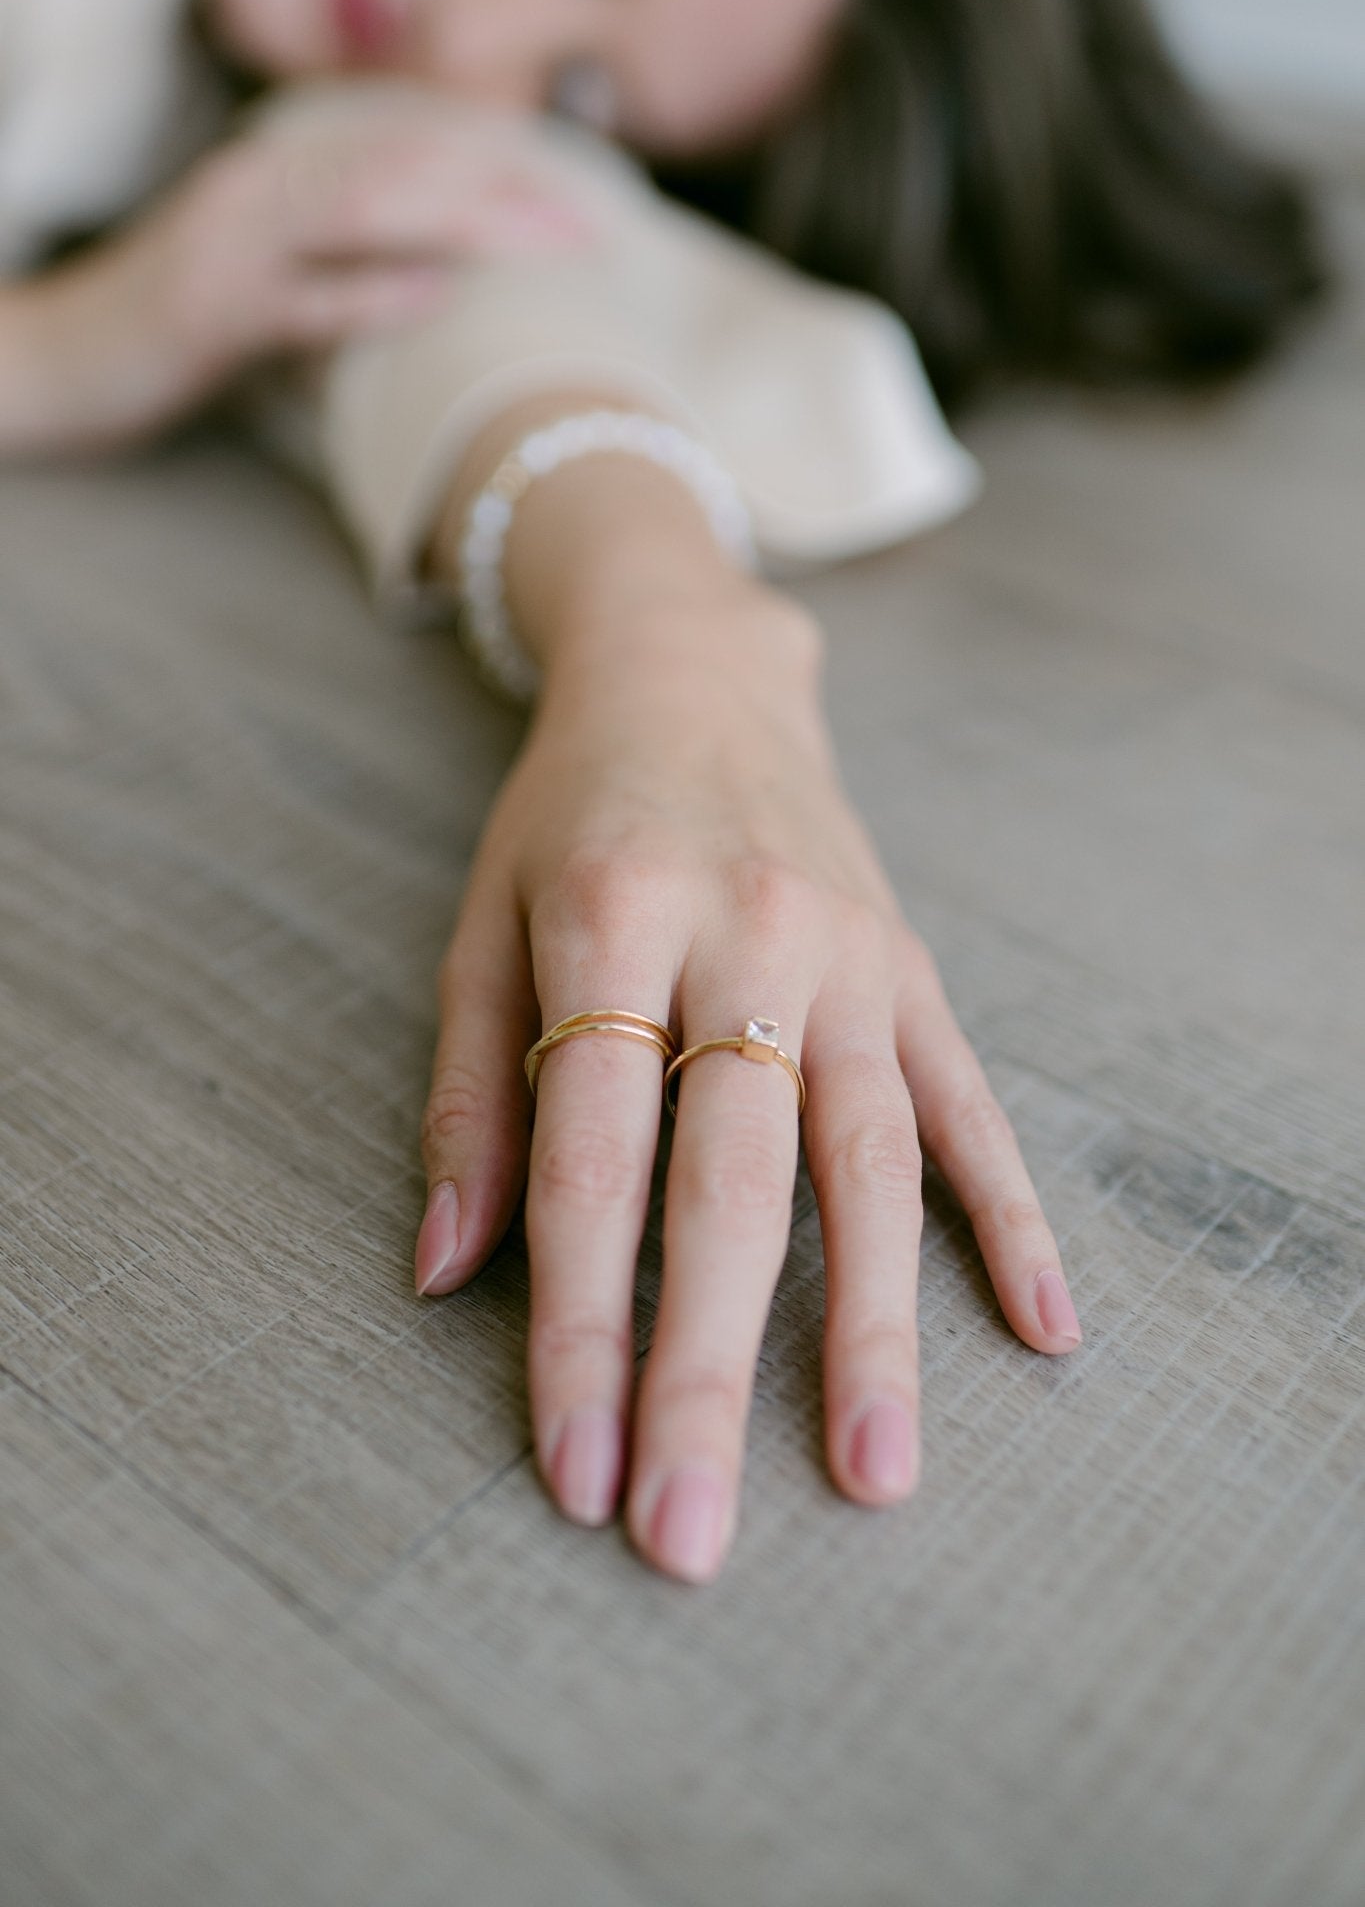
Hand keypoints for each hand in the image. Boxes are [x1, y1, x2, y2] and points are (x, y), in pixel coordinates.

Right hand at [5, 92, 590, 453]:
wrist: (60, 363)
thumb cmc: (176, 334)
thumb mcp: (273, 285)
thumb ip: (351, 267)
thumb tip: (449, 280)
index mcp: (281, 175)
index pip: (409, 154)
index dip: (499, 171)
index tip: (584, 205)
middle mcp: (259, 189)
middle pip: (400, 168)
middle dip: (502, 192)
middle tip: (591, 228)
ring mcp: (230, 246)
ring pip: (359, 208)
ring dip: (459, 222)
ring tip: (542, 245)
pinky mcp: (204, 312)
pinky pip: (299, 296)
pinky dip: (370, 292)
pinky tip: (435, 297)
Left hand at [415, 586, 1082, 1583]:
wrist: (696, 673)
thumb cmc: (569, 816)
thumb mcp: (483, 924)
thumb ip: (472, 1095)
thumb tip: (444, 1274)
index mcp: (613, 923)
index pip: (591, 1158)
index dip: (577, 1324)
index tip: (575, 1468)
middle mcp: (746, 939)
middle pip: (730, 1185)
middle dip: (704, 1368)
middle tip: (691, 1532)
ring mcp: (851, 956)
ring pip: (866, 1165)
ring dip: (872, 1328)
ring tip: (872, 1474)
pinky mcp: (916, 969)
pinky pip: (969, 1104)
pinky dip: (1008, 1215)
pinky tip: (1043, 1325)